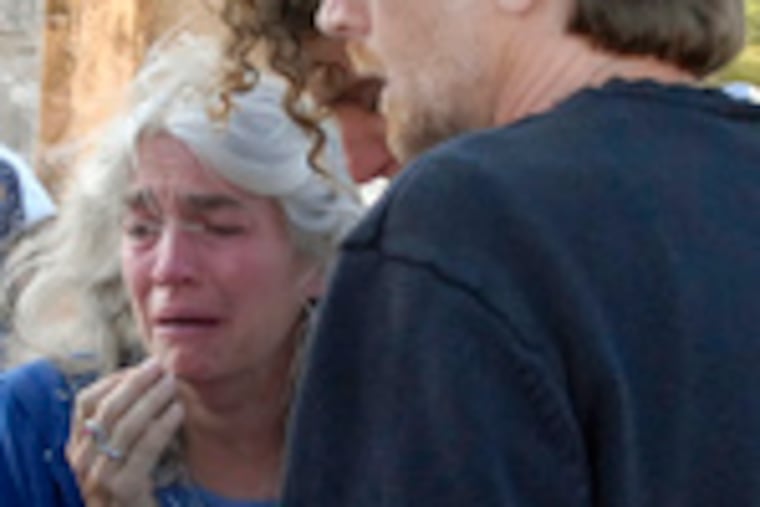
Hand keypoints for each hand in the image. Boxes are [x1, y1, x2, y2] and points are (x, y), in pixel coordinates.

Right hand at [66, 357, 183, 506]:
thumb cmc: (136, 481)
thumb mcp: (121, 448)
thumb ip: (125, 419)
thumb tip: (147, 375)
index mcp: (77, 445)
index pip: (86, 401)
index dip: (115, 380)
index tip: (144, 367)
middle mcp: (81, 460)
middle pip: (107, 410)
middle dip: (137, 383)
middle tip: (163, 368)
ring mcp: (98, 477)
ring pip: (125, 426)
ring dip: (152, 399)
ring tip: (174, 384)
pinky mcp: (122, 490)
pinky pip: (144, 449)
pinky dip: (163, 425)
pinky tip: (179, 411)